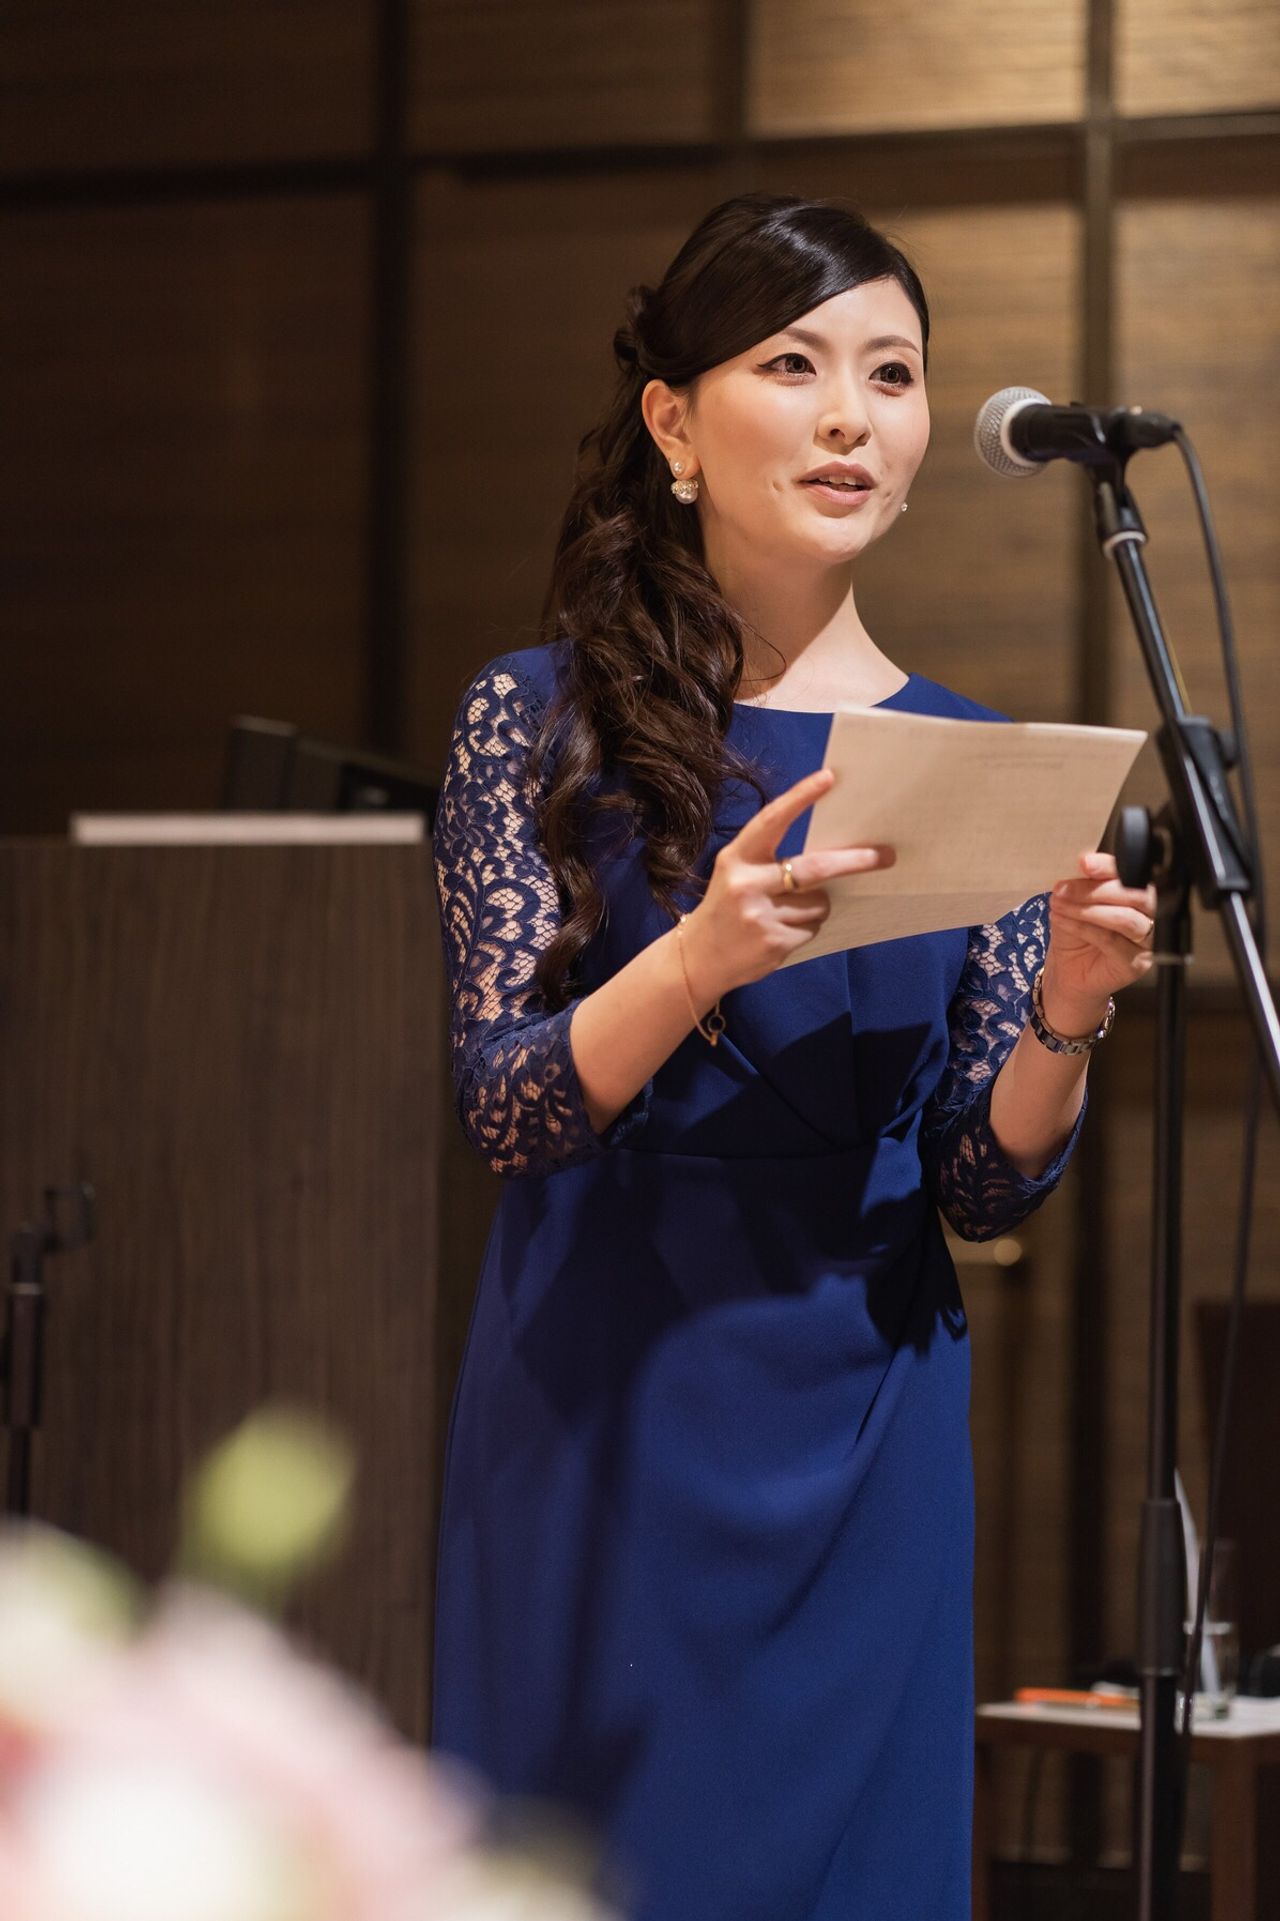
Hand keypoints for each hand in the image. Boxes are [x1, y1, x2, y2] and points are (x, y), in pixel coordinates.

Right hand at [680, 767, 893, 997]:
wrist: (699, 958)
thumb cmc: (727, 907)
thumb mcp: (737, 874)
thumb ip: (771, 859)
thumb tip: (832, 848)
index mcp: (737, 858)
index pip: (771, 821)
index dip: (800, 798)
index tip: (828, 778)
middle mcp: (747, 884)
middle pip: (816, 868)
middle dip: (855, 861)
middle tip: (885, 855)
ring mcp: (761, 916)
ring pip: (820, 902)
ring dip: (818, 905)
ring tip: (788, 913)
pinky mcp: (774, 942)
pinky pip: (813, 928)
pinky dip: (807, 927)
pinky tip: (781, 932)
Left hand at [1043, 849, 1155, 1029]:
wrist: (1069, 970)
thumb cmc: (1077, 934)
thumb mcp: (1079, 900)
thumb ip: (1088, 882)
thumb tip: (1086, 862)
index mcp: (1142, 894)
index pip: (1135, 874)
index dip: (1110, 867)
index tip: (1085, 863)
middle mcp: (1151, 917)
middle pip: (1137, 896)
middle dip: (1098, 890)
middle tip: (1065, 889)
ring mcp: (1148, 942)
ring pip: (1125, 919)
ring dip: (1088, 909)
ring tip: (1060, 904)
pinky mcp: (1137, 964)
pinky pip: (1111, 941)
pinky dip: (1083, 928)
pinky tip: (1063, 921)